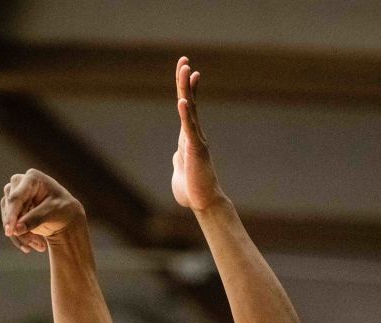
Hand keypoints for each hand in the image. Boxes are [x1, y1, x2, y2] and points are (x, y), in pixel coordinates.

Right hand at [0, 169, 84, 252]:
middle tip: (38, 245)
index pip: (16, 197)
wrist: (65, 215)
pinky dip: (19, 238)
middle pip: (10, 209)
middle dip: (20, 229)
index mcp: (32, 178)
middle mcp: (19, 184)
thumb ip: (35, 219)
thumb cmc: (63, 208)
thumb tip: (16, 229)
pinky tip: (30, 247)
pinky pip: (10, 225)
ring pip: (8, 219)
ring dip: (21, 236)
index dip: (12, 215)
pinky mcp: (12, 209)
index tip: (10, 232)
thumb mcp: (53, 212)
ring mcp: (13, 196)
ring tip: (40, 246)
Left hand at [172, 56, 225, 210]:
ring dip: (187, 89)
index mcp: (188, 137)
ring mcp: (196, 140)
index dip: (187, 89)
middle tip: (183, 60)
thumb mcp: (180, 170)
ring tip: (186, 70)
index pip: (187, 108)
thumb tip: (178, 155)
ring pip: (191, 110)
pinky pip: (190, 129)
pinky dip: (186, 115)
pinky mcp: (196, 150)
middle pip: (189, 101)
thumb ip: (179, 160)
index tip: (187, 70)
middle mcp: (193, 134)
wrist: (203, 203)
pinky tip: (183, 101)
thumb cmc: (192, 189)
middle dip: (185, 81)